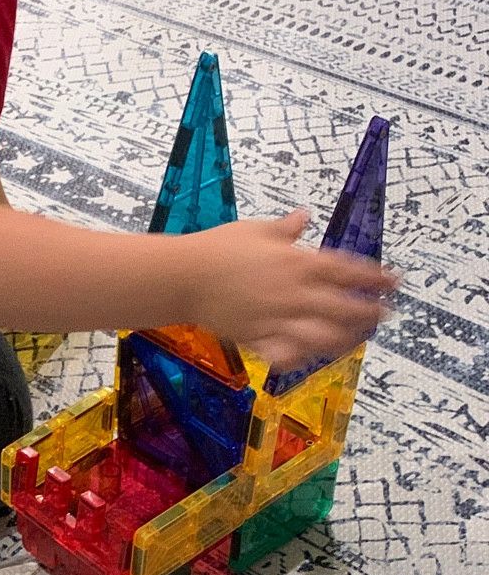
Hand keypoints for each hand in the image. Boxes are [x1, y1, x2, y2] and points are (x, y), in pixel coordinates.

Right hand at [181, 212, 394, 373]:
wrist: (182, 276)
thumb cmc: (216, 249)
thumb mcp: (254, 231)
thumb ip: (285, 228)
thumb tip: (304, 216)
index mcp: (297, 263)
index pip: (349, 271)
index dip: (375, 277)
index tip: (393, 281)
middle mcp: (294, 292)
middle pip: (345, 307)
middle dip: (371, 311)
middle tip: (385, 313)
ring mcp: (278, 318)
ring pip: (325, 335)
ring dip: (346, 338)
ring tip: (355, 338)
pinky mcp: (258, 337)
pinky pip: (288, 354)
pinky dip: (303, 357)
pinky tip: (311, 356)